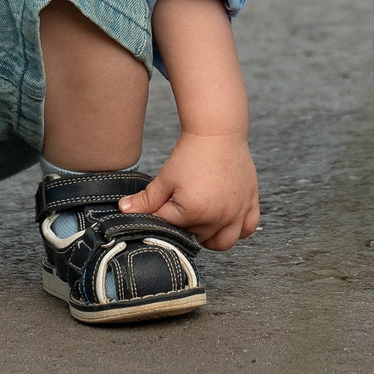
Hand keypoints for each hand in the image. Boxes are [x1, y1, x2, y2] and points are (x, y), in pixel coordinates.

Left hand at [118, 129, 259, 250]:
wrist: (218, 131)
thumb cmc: (191, 153)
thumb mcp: (165, 178)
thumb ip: (145, 200)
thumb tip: (123, 209)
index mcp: (194, 213)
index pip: (172, 227)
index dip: (164, 215)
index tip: (164, 202)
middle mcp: (219, 217)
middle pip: (197, 236)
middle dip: (186, 225)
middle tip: (182, 204)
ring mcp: (237, 211)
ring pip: (223, 242)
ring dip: (211, 237)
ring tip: (201, 219)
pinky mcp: (250, 202)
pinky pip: (247, 228)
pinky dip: (238, 229)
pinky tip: (225, 219)